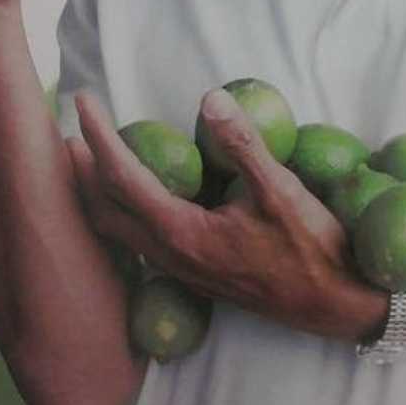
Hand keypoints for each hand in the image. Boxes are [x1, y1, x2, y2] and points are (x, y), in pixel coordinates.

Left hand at [68, 88, 385, 341]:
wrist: (334, 305)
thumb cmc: (311, 249)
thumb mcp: (281, 191)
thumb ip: (243, 145)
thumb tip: (210, 99)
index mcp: (183, 233)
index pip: (123, 177)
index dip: (100, 136)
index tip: (84, 101)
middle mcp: (171, 256)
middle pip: (105, 209)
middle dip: (82, 168)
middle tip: (71, 130)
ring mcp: (182, 270)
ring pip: (119, 231)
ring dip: (97, 193)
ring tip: (89, 161)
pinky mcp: (195, 275)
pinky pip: (138, 242)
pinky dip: (121, 213)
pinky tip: (136, 200)